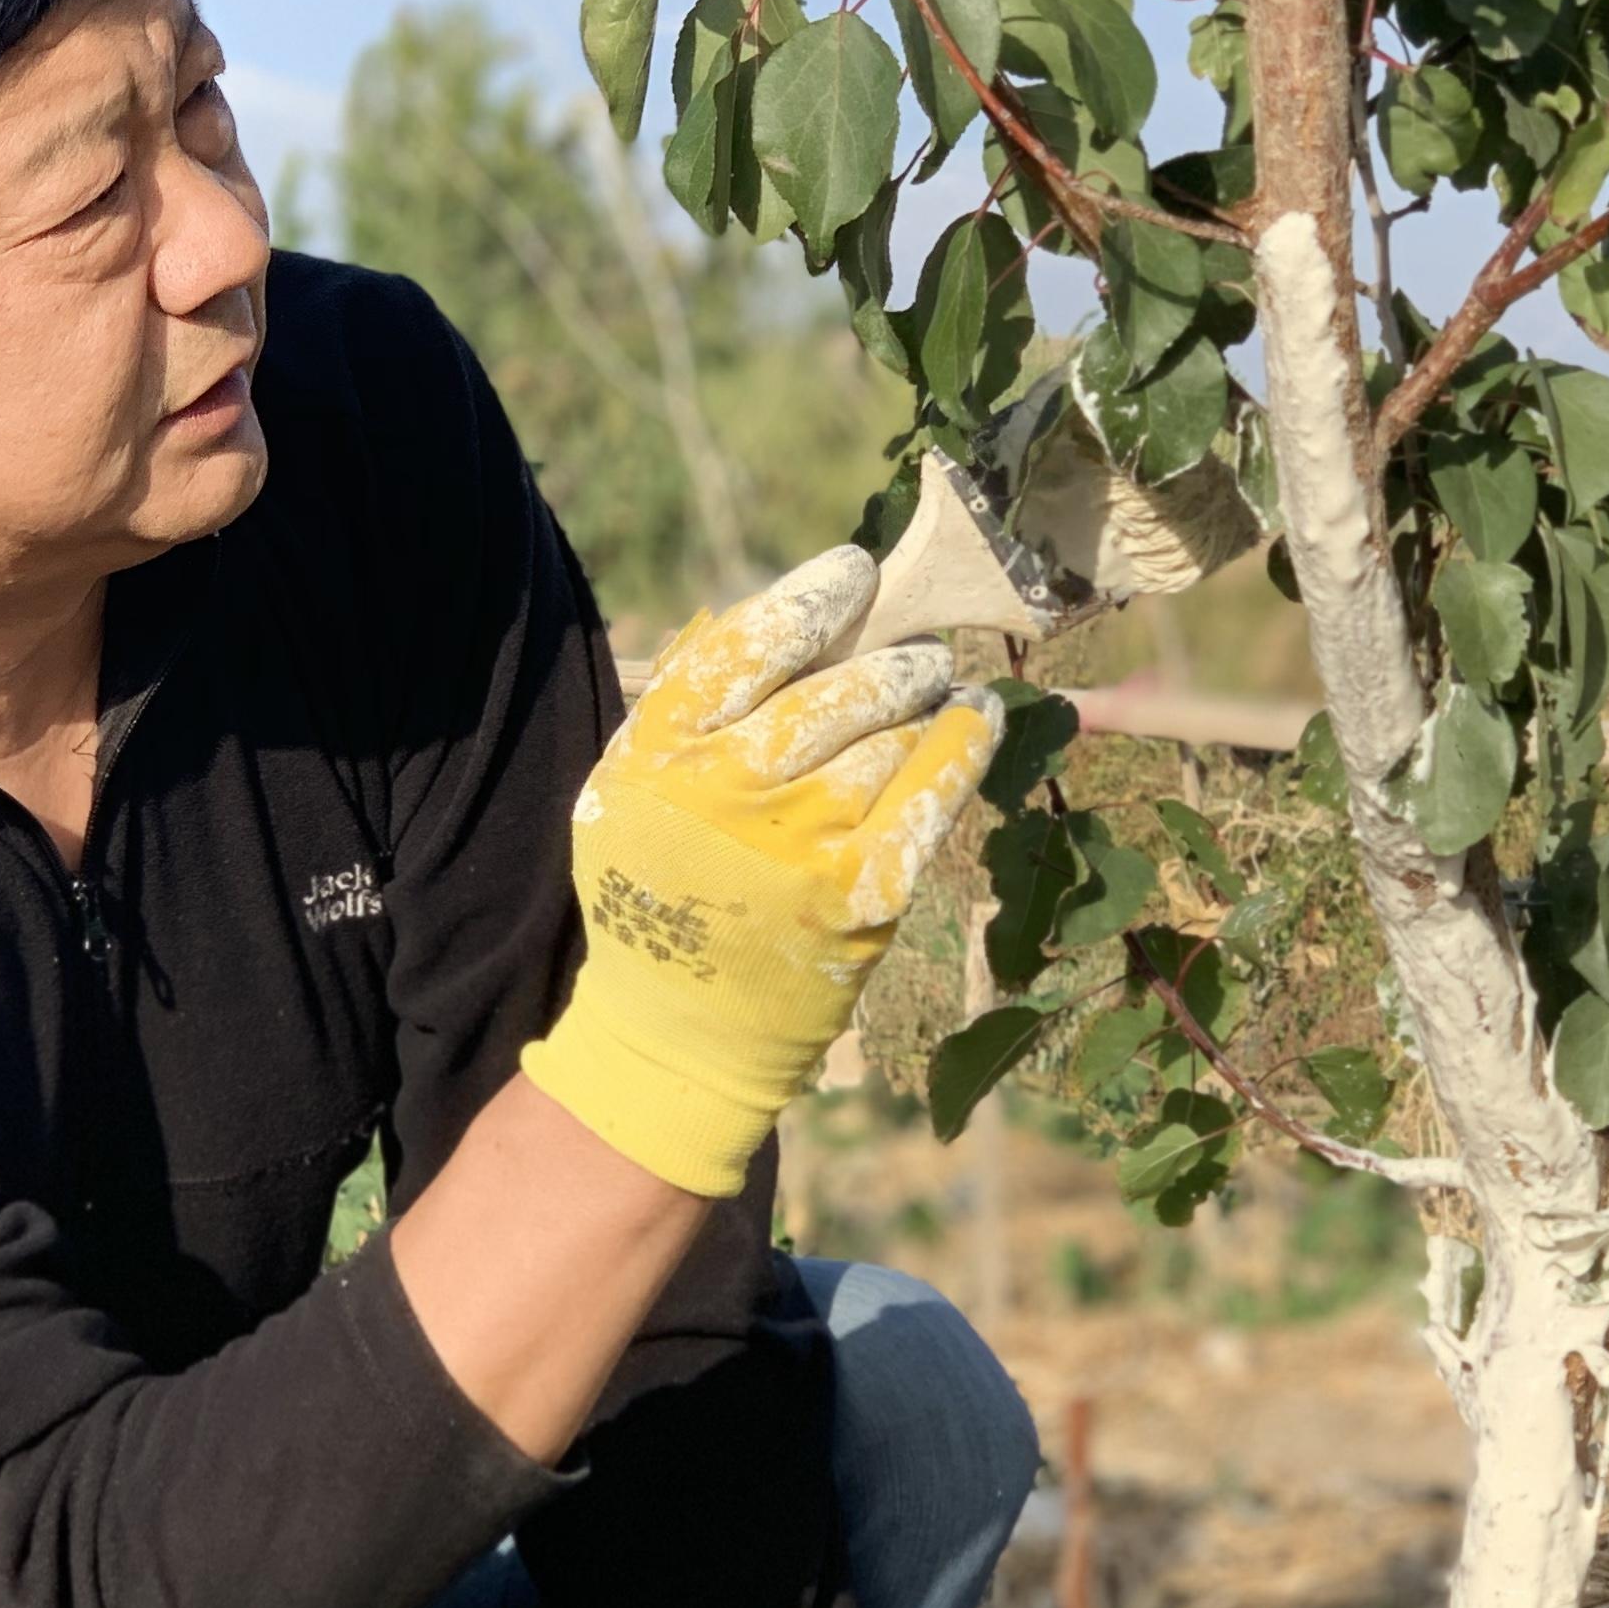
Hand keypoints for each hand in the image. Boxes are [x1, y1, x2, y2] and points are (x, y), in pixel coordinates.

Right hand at [522, 546, 996, 1199]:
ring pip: (889, 733)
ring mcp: (800, 841)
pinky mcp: (862, 890)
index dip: (813, 599)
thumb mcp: (631, 790)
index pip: (751, 643)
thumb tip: (760, 611)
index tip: (854, 575)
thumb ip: (686, 706)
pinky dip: (963, 743)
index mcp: (659, 753)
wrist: (682, 1031)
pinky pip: (932, 791)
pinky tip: (977, 716)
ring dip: (923, 698)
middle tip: (915, 648)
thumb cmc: (663, 891)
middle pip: (835, 683)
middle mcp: (728, 789)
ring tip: (938, 686)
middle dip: (888, 656)